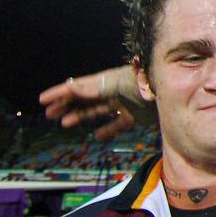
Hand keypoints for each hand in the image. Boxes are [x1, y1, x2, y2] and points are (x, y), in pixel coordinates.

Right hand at [38, 65, 154, 139]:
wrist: (171, 92)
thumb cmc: (144, 83)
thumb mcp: (118, 84)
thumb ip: (95, 87)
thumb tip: (71, 86)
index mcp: (107, 81)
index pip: (78, 86)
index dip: (60, 92)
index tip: (43, 99)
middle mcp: (114, 91)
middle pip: (85, 98)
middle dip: (66, 105)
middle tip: (49, 114)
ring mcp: (125, 103)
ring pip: (98, 111)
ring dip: (81, 116)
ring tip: (65, 123)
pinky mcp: (136, 115)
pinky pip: (118, 123)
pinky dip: (107, 129)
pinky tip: (98, 135)